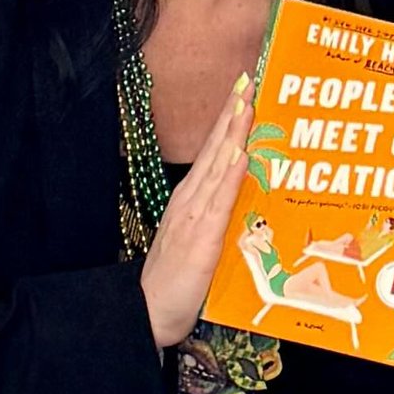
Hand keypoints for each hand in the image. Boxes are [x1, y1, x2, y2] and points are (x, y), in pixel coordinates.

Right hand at [139, 73, 256, 349]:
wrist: (144, 315)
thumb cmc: (174, 284)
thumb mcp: (200, 244)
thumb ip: (218, 219)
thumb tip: (246, 200)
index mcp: (190, 200)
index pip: (213, 152)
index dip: (228, 121)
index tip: (243, 90)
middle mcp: (190, 201)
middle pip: (214, 148)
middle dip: (232, 113)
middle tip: (248, 78)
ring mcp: (193, 216)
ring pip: (217, 165)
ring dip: (233, 132)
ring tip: (247, 101)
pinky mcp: (200, 238)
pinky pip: (219, 200)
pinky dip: (229, 174)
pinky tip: (239, 152)